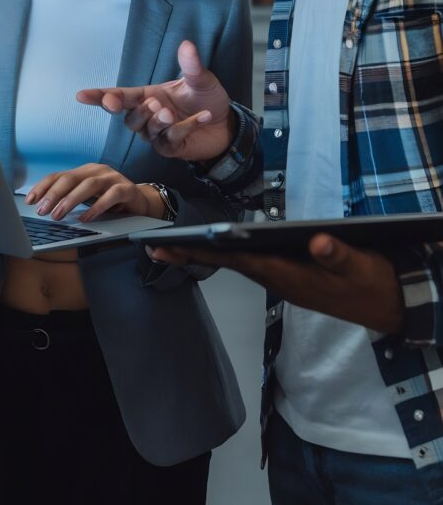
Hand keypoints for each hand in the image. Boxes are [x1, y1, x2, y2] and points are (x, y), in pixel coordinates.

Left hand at [25, 164, 165, 221]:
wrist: (140, 202)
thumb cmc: (109, 201)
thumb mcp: (87, 199)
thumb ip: (70, 199)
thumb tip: (45, 210)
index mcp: (84, 172)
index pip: (59, 175)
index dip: (43, 187)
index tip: (30, 200)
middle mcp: (96, 171)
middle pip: (71, 178)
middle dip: (53, 194)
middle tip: (42, 210)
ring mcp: (112, 178)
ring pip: (88, 185)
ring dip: (70, 200)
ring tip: (58, 215)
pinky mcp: (126, 188)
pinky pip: (111, 195)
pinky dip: (97, 207)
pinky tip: (86, 218)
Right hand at [77, 40, 234, 160]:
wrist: (226, 123)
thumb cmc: (206, 99)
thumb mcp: (201, 79)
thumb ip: (191, 66)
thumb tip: (187, 44)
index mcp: (148, 95)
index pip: (119, 96)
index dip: (99, 96)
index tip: (82, 95)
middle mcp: (148, 116)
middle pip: (130, 118)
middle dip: (136, 111)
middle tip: (151, 103)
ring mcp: (158, 134)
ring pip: (146, 131)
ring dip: (157, 121)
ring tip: (170, 113)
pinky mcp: (171, 148)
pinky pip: (170, 140)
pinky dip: (186, 127)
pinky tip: (203, 117)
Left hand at [150, 235, 404, 333]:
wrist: (391, 304)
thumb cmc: (374, 284)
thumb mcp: (362, 267)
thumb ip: (340, 255)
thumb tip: (318, 240)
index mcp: (289, 276)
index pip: (236, 260)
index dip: (202, 251)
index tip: (168, 246)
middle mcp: (280, 279)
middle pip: (228, 263)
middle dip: (192, 253)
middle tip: (153, 246)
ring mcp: (284, 279)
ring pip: (239, 264)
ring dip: (208, 254)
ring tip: (175, 244)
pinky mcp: (292, 276)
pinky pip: (253, 264)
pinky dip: (231, 254)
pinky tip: (218, 247)